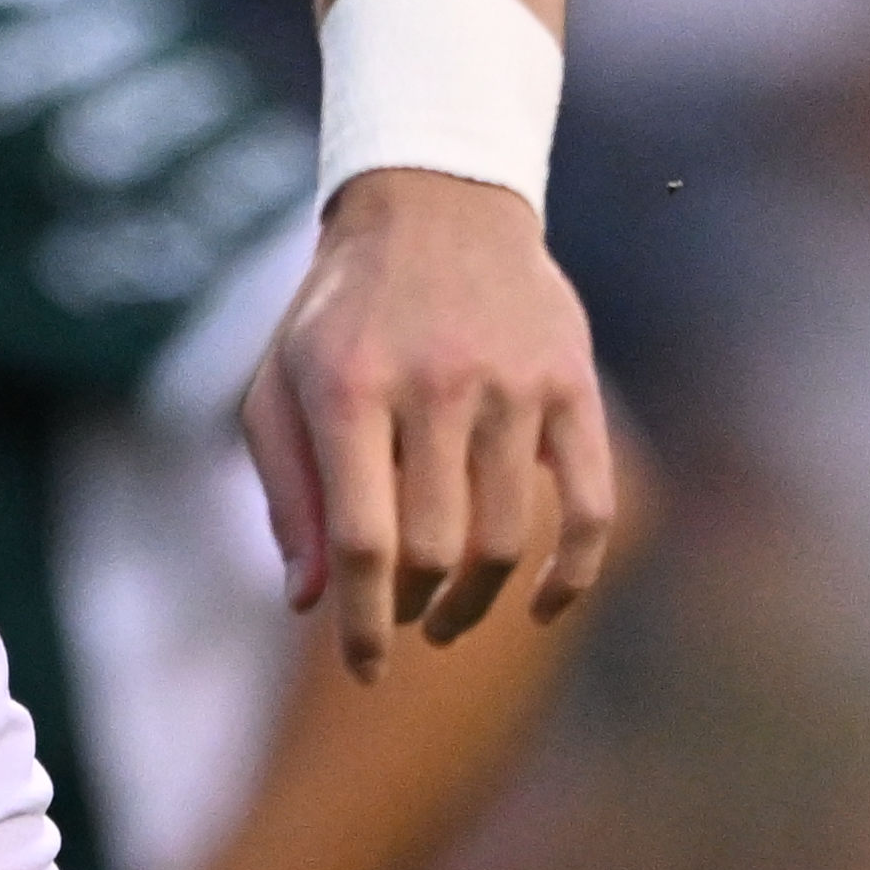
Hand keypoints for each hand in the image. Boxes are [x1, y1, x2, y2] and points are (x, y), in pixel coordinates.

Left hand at [240, 168, 616, 674]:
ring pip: (507, 538)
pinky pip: (589, 504)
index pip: (364, 541)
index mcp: (350, 388)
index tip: (365, 669)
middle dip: (414, 609)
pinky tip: (545, 605)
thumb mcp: (279, 385)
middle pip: (436, 550)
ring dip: (478, 600)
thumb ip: (288, 493)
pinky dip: (572, 572)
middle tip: (405, 619)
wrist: (434, 200)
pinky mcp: (571, 383)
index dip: (365, 624)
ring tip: (451, 615)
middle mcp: (435, 384)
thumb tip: (310, 602)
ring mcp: (513, 383)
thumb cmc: (341, 313)